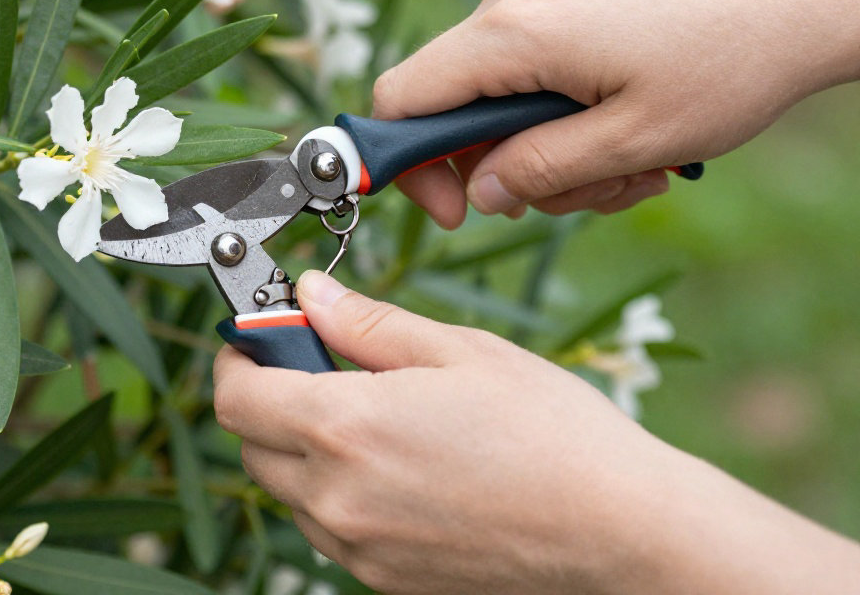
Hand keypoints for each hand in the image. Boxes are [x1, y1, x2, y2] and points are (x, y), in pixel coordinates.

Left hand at [213, 271, 859, 593]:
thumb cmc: (554, 435)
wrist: (622, 535)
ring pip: (289, 494)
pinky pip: (331, 532)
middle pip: (252, 447)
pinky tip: (400, 470)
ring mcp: (360, 549)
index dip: (239, 359)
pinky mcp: (387, 582)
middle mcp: (338, 498)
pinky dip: (339, 496)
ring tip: (376, 422)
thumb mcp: (461, 352)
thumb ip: (368, 324)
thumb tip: (309, 294)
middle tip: (322, 369)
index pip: (237, 398)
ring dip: (303, 452)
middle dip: (269, 401)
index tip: (260, 339)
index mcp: (346, 428)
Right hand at [374, 0, 859, 227]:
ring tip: (625, 169)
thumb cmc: (726, 70)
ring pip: (498, 97)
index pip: (403, 99)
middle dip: (503, 168)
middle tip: (575, 196)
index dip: (406, 167)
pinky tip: (627, 134)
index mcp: (515, 32)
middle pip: (452, 105)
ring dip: (549, 151)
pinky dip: (564, 115)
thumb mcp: (629, 145)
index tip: (456, 214)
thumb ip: (538, 172)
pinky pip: (530, 69)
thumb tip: (477, 194)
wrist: (800, 4)